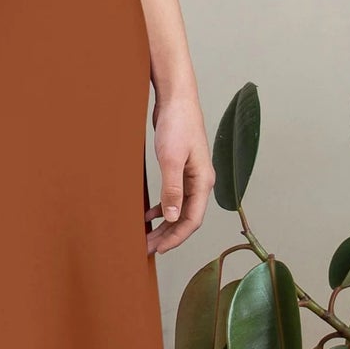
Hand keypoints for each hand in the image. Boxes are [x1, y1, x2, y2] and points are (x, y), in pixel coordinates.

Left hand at [146, 91, 213, 254]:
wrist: (176, 99)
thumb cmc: (177, 124)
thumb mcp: (170, 159)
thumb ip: (172, 189)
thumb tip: (171, 216)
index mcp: (203, 182)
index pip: (192, 220)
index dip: (176, 238)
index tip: (159, 249)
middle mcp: (200, 182)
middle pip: (185, 218)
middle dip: (167, 236)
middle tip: (147, 248)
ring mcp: (191, 176)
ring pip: (179, 209)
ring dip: (164, 224)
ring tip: (146, 237)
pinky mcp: (180, 169)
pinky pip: (173, 197)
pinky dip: (161, 208)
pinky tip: (148, 214)